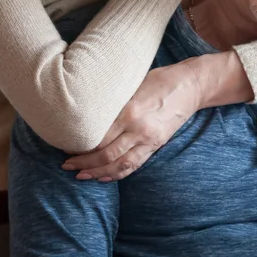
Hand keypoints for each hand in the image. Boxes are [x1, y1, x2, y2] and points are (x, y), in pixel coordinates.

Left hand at [61, 61, 203, 180]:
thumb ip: (114, 103)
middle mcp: (139, 128)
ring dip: (98, 172)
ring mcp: (149, 139)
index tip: (65, 146)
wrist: (191, 85)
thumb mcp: (133, 85)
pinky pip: (135, 164)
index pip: (99, 136)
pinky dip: (118, 174)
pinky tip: (104, 177)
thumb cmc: (160, 79)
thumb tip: (88, 114)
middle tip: (66, 166)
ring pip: (119, 164)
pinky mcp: (157, 145)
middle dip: (84, 163)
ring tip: (81, 176)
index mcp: (130, 110)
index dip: (80, 146)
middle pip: (106, 154)